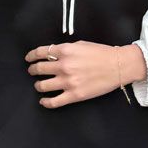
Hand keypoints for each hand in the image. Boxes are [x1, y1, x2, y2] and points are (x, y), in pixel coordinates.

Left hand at [24, 41, 146, 108]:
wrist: (118, 66)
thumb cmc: (102, 53)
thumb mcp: (81, 45)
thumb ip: (65, 50)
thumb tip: (53, 54)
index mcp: (65, 51)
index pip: (40, 52)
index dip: (31, 56)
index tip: (29, 59)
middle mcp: (64, 66)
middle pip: (39, 69)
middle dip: (33, 70)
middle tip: (32, 71)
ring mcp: (68, 82)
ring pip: (42, 86)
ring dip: (38, 85)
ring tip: (39, 85)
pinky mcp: (74, 95)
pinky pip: (54, 101)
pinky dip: (45, 102)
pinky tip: (43, 100)